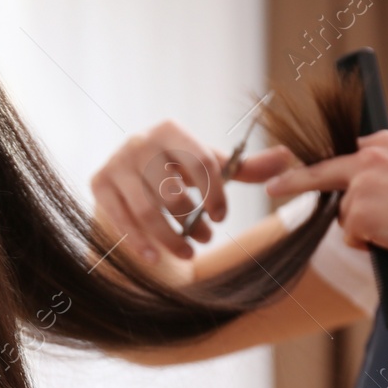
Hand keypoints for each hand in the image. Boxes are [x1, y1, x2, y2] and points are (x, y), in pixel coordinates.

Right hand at [89, 119, 300, 264]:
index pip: (200, 161)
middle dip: (192, 220)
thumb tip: (289, 157)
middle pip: (172, 189)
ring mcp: (117, 163)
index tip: (221, 218)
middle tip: (205, 239)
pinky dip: (139, 241)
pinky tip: (154, 258)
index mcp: (170, 130)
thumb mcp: (207, 166)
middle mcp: (140, 142)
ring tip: (187, 253)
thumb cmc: (175, 170)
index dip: (216, 194)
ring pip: (146, 209)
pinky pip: (120, 218)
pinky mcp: (98, 183)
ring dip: (169, 237)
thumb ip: (244, 167)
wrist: (125, 171)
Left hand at [262, 129, 387, 265]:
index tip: (291, 165)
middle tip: (270, 188)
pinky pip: (351, 237)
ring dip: (365, 229)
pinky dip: (369, 245)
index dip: (321, 167)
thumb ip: (385, 171)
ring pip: (345, 216)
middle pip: (320, 173)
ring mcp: (362, 184)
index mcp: (385, 142)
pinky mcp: (359, 212)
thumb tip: (355, 190)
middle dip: (292, 182)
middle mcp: (369, 157)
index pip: (342, 153)